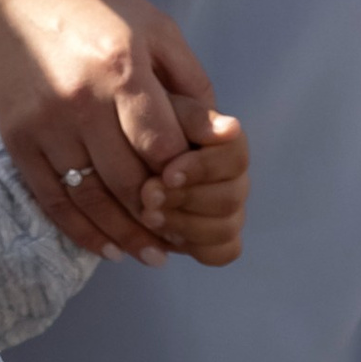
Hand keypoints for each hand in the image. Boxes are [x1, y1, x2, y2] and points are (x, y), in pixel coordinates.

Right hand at [0, 0, 219, 265]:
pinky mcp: (18, 140)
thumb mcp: (153, 25)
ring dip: (125, 236)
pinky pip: (53, 199)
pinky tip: (106, 247)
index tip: (199, 197)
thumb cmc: (91, 4)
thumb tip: (217, 133)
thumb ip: (189, 78)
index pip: (163, 147)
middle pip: (129, 182)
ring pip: (92, 200)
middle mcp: (83, 102)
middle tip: (181, 241)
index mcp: (122, 69)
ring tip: (150, 255)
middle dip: (159, 218)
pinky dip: (81, 230)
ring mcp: (47, 125)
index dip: (184, 180)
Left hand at [138, 109, 247, 263]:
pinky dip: (195, 247)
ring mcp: (227, 211)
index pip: (235, 157)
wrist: (125, 148)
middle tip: (147, 197)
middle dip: (186, 200)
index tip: (167, 173)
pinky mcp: (214, 239)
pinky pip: (221, 253)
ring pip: (226, 229)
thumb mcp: (160, 108)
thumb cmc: (143, 122)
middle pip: (230, 198)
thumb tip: (230, 128)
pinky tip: (164, 237)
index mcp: (227, 143)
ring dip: (185, 225)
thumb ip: (190, 119)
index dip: (203, 169)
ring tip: (148, 217)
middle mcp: (235, 178)